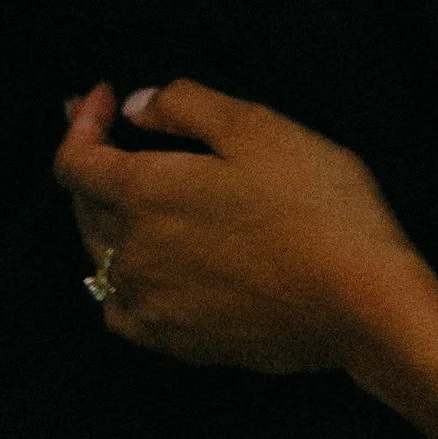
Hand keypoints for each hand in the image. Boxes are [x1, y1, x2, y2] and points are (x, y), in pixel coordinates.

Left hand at [53, 77, 424, 372]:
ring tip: (133, 197)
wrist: (362, 303)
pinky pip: (123, 307)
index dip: (81, 121)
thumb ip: (186, 105)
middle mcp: (133, 254)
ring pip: (101, 258)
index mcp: (146, 195)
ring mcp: (151, 304)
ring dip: (106, 220)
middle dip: (93, 163)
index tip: (101, 96)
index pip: (75, 160)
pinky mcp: (176, 342)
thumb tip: (136, 106)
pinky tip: (150, 268)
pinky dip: (124, 279)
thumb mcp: (259, 127)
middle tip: (114, 133)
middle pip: (83, 207)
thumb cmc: (318, 207)